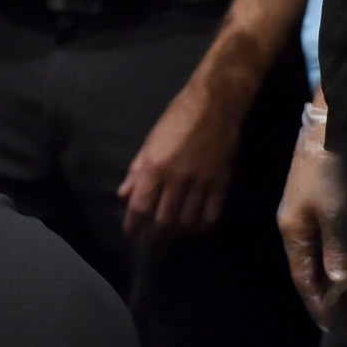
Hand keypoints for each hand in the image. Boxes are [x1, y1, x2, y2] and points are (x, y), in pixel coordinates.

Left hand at [117, 78, 242, 237]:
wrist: (215, 105)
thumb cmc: (177, 119)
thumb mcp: (150, 141)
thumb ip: (137, 171)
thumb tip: (123, 195)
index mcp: (155, 166)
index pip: (140, 207)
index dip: (134, 225)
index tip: (131, 233)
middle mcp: (177, 179)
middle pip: (164, 221)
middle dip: (154, 236)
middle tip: (150, 241)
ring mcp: (202, 183)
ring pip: (187, 222)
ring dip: (176, 234)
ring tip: (169, 236)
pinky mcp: (222, 184)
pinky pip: (210, 216)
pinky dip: (200, 227)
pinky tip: (193, 228)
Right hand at [278, 112, 346, 325]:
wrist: (328, 121)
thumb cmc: (329, 167)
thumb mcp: (337, 212)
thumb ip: (337, 249)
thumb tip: (338, 283)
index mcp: (292, 229)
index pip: (302, 277)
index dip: (318, 303)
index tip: (333, 326)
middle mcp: (293, 222)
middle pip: (307, 267)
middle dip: (325, 294)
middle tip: (346, 318)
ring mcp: (304, 209)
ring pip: (317, 253)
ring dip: (332, 276)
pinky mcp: (316, 197)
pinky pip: (324, 238)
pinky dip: (336, 256)